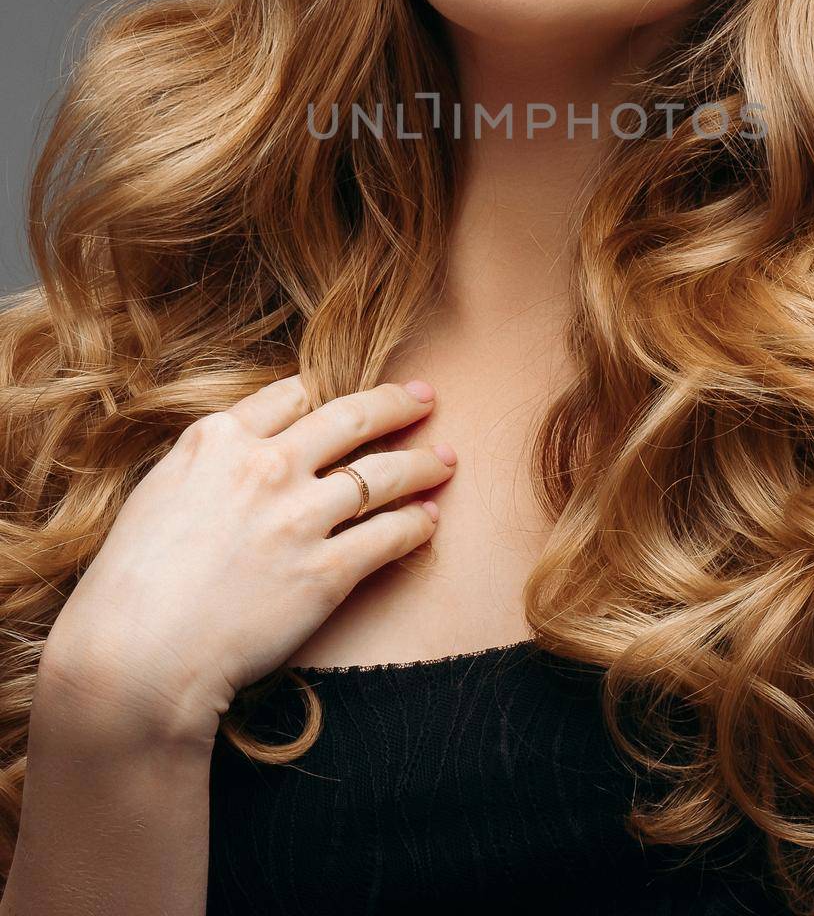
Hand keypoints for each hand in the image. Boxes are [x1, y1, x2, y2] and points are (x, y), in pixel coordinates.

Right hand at [40, 375, 456, 745]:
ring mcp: (299, 516)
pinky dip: (415, 524)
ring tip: (446, 460)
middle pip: (350, 419)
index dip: (321, 396)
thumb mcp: (157, 494)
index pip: (289, 396)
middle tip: (424, 397)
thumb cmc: (129, 585)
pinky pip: (388, 535)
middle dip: (395, 404)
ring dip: (422, 464)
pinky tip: (428, 520)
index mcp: (217, 440)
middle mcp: (265, 466)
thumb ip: (204, 464)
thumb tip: (232, 452)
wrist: (136, 655)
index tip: (342, 399)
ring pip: (382, 474)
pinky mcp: (326, 571)